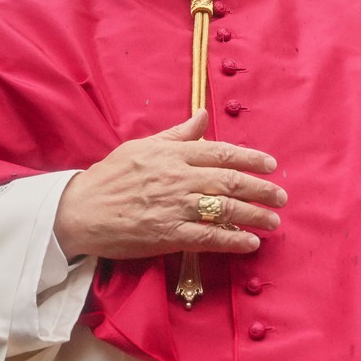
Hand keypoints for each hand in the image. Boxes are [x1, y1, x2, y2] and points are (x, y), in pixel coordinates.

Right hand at [53, 110, 285, 260]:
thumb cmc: (109, 177)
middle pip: (230, 182)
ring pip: (225, 211)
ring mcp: (175, 208)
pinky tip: (250, 243)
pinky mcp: (168, 235)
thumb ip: (176, 134)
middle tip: (281, 197)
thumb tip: (202, 116)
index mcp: (172, 154)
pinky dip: (233, 240)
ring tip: (273, 222)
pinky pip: (208, 238)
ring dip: (254, 217)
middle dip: (261, 190)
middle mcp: (178, 178)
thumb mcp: (141, 146)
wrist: (80, 211)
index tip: (271, 165)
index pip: (221, 153)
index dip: (251, 159)